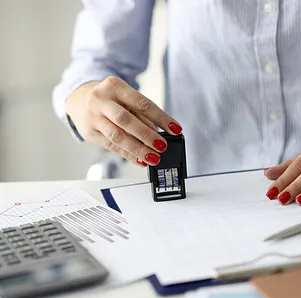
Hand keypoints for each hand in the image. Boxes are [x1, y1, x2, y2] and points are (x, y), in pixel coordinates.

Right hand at [65, 77, 182, 166]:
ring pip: (117, 136)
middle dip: (146, 135)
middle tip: (162, 146)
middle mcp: (101, 100)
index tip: (175, 129)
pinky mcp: (89, 133)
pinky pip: (111, 147)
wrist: (78, 98)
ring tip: (153, 157)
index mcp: (115, 86)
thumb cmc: (110, 98)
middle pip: (126, 120)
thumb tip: (159, 133)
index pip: (142, 103)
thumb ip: (141, 112)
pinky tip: (140, 160)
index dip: (161, 117)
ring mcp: (93, 117)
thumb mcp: (126, 97)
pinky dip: (128, 155)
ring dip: (137, 149)